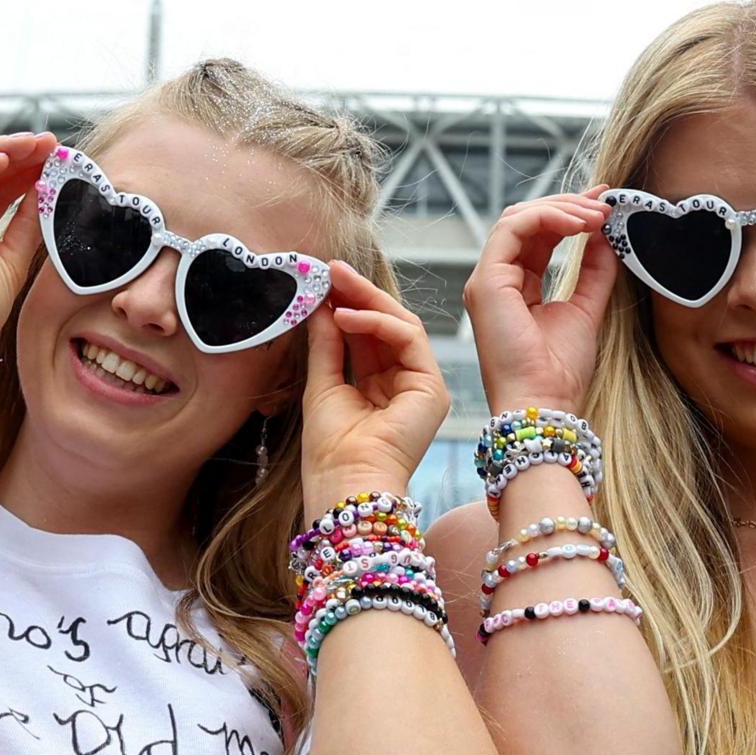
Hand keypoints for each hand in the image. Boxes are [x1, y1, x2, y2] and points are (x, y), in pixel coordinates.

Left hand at [299, 265, 451, 509]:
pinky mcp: (433, 388)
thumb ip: (326, 345)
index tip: (324, 281)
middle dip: (359, 293)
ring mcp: (422, 385)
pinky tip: (347, 315)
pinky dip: (378, 322)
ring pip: (402, 325)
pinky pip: (410, 339)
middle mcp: (405, 384)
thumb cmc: (331, 450)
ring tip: (336, 283)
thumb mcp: (322, 385)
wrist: (344, 485)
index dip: (348, 305)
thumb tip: (322, 305)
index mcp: (380, 387)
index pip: (368, 335)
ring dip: (368, 300)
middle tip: (333, 269)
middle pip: (387, 325)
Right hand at [462, 194, 619, 416]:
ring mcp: (488, 279)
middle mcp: (497, 279)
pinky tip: (579, 224)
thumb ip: (595, 272)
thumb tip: (606, 236)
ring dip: (561, 208)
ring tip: (597, 214)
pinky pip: (513, 229)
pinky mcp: (487, 282)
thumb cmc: (559, 372)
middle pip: (526, 219)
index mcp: (516, 286)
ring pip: (517, 217)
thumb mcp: (586, 309)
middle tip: (605, 203)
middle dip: (568, 205)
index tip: (605, 205)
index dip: (570, 213)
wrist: (545, 404)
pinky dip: (548, 218)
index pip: (538, 234)